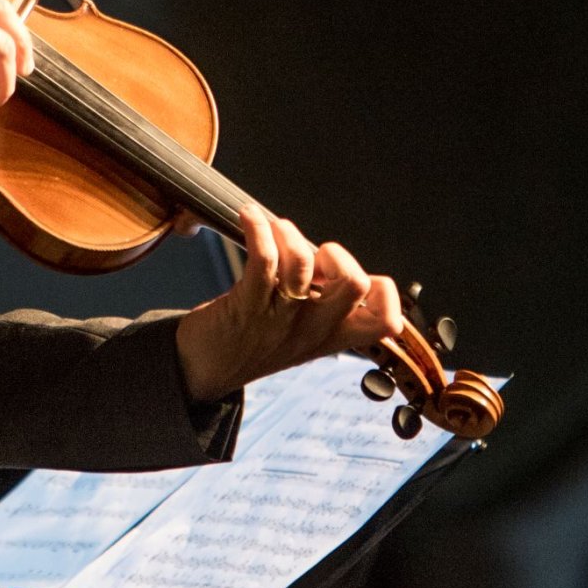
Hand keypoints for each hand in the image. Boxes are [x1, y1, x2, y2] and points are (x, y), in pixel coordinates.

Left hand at [174, 205, 409, 402]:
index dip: (383, 291)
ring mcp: (280, 319)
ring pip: (303, 265)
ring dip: (290, 234)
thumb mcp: (302, 332)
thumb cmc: (252, 340)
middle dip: (339, 255)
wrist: (202, 370)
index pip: (386, 322)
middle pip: (355, 285)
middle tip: (313, 255)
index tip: (354, 276)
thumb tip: (331, 258)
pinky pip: (262, 259)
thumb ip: (325, 303)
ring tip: (275, 229)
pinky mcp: (245, 306)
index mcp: (331, 337)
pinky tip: (249, 217)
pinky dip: (258, 228)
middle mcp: (312, 330)